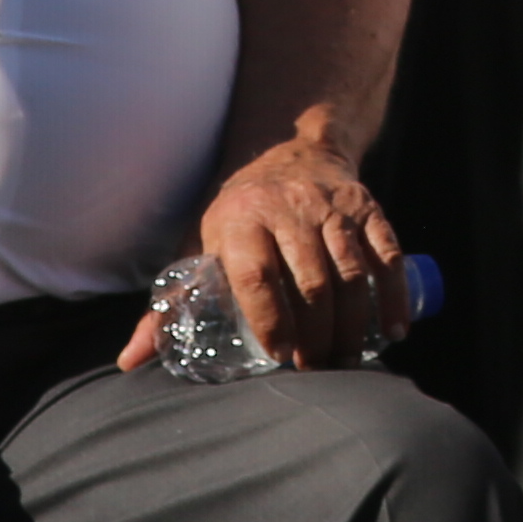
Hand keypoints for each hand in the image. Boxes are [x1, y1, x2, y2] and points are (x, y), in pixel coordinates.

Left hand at [138, 129, 402, 370]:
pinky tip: (392, 331)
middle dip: (316, 334)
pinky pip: (387, 253)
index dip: (270, 319)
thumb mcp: (199, 245)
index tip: (278, 356)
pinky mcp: (367, 207)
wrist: (291, 149)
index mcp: (240, 220)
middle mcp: (289, 209)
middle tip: (315, 371)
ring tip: (346, 362)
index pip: (256, 274)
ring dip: (352, 323)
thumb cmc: (238, 213)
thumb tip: (130, 361)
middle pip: (310, 281)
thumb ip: (169, 304)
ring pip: (351, 271)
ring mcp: (332, 207)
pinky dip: (392, 295)